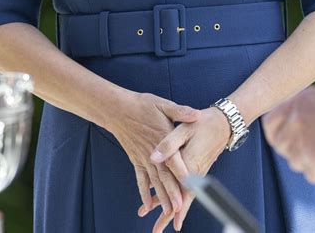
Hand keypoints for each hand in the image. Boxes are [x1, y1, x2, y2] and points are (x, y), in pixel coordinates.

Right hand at [108, 91, 199, 224]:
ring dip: (161, 196)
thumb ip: (180, 112)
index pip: (174, 159)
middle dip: (172, 192)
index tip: (190, 185)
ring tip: (168, 211)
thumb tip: (197, 115)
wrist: (117, 110)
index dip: (182, 172)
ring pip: (154, 181)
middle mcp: (152, 152)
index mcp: (161, 137)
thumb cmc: (141, 105)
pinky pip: (140, 179)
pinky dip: (144, 192)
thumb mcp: (162, 104)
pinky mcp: (136, 160)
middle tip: (179, 208)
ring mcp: (143, 158)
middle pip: (164, 175)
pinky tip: (148, 205)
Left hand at [139, 106, 231, 231]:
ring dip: (167, 206)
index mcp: (190, 164)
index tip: (167, 223)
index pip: (181, 193)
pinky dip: (172, 194)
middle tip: (156, 231)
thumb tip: (153, 158)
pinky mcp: (196, 169)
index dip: (173, 209)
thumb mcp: (184, 129)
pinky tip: (162, 197)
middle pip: (181, 200)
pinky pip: (184, 187)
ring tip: (153, 218)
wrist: (222, 123)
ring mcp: (196, 173)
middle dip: (168, 215)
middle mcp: (194, 173)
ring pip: (181, 195)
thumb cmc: (203, 123)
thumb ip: (168, 144)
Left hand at [262, 85, 314, 183]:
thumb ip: (296, 110)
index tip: (285, 138)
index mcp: (292, 104)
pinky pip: (312, 175)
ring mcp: (301, 143)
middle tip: (313, 147)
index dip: (276, 134)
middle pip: (282, 147)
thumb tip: (284, 123)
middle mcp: (293, 123)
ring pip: (296, 163)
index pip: (269, 124)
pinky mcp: (313, 162)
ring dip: (310, 162)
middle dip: (294, 151)